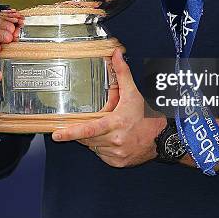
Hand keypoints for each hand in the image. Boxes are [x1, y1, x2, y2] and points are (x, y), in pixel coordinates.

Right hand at [0, 13, 23, 80]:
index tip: (13, 26)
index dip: (5, 23)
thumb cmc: (20, 41)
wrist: (18, 61)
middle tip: (9, 37)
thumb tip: (23, 21)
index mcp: (2, 28)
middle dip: (0, 34)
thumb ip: (21, 25)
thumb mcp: (22, 31)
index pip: (0, 22)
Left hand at [52, 49, 166, 167]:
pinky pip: (101, 155)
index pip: (89, 130)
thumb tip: (116, 54)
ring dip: (94, 138)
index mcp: (116, 123)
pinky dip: (102, 147)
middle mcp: (114, 140)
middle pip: (88, 138)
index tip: (57, 134)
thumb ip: (122, 73)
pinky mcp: (117, 163)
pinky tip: (112, 139)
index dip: (71, 133)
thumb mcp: (133, 93)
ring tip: (108, 129)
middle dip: (85, 129)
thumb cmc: (146, 116)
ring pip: (93, 146)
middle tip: (94, 121)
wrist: (161, 138)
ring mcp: (115, 154)